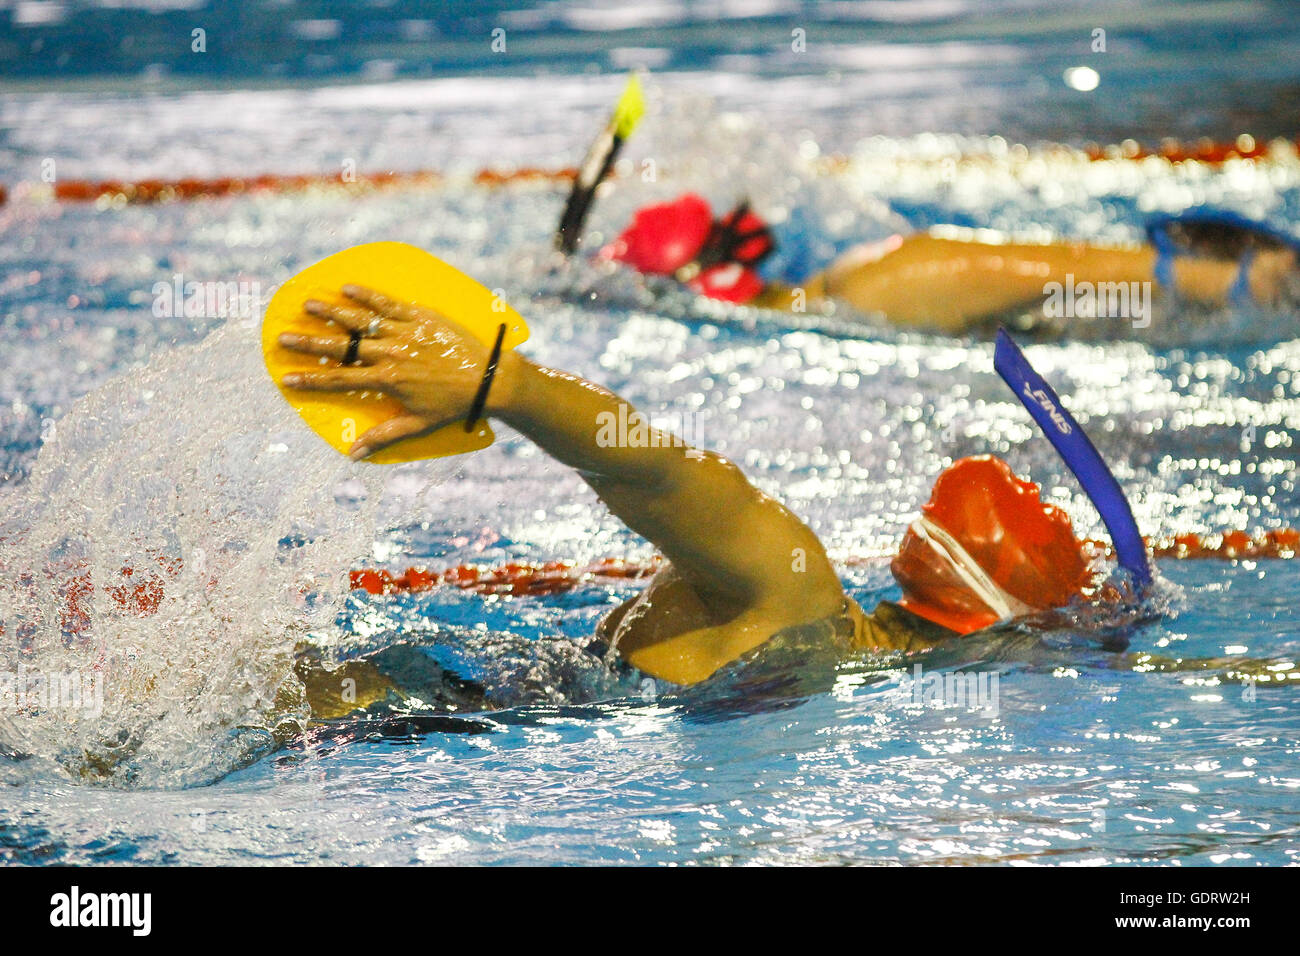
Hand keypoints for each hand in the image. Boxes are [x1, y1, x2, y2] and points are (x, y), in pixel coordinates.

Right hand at [278, 284, 495, 459]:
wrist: (488, 378)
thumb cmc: (453, 405)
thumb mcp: (417, 424)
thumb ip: (383, 437)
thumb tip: (353, 456)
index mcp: (386, 380)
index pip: (339, 380)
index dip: (311, 380)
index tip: (286, 378)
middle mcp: (390, 354)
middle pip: (341, 347)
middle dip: (309, 342)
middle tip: (283, 337)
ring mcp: (405, 332)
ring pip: (361, 320)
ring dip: (332, 312)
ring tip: (308, 305)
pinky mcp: (421, 317)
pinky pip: (388, 303)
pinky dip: (367, 296)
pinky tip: (348, 288)